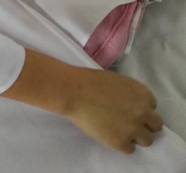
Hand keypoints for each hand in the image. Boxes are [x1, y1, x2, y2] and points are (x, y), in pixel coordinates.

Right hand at [0, 49, 162, 154]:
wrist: (73, 90)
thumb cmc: (89, 80)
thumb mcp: (116, 81)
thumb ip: (129, 94)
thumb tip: (130, 106)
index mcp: (142, 93)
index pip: (152, 107)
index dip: (140, 109)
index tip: (129, 110)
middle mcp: (143, 111)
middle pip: (156, 125)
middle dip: (144, 124)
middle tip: (128, 122)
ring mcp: (134, 128)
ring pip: (147, 140)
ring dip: (135, 136)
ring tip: (119, 131)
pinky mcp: (122, 142)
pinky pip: (130, 149)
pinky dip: (121, 144)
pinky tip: (109, 135)